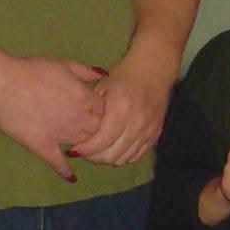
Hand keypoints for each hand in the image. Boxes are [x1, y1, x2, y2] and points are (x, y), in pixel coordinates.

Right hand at [0, 57, 105, 180]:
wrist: (3, 84)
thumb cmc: (32, 70)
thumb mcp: (64, 64)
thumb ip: (86, 71)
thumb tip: (105, 75)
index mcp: (85, 98)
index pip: (105, 111)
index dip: (101, 111)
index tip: (94, 111)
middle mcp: (78, 119)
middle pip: (98, 130)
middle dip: (96, 129)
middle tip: (89, 128)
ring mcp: (62, 136)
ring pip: (83, 146)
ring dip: (84, 147)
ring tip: (81, 146)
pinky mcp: (44, 147)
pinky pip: (59, 163)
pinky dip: (66, 171)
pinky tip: (71, 178)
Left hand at [69, 46, 175, 167]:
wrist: (153, 71)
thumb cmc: (123, 77)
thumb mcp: (103, 88)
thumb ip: (92, 113)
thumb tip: (78, 136)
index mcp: (122, 108)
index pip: (103, 140)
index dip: (87, 150)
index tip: (75, 149)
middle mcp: (137, 122)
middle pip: (112, 154)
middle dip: (94, 157)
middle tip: (84, 152)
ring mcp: (148, 131)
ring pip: (123, 158)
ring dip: (107, 158)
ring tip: (97, 151)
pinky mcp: (154, 135)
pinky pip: (135, 156)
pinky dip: (122, 156)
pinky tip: (113, 148)